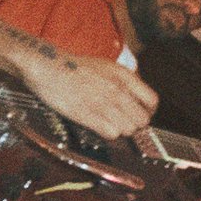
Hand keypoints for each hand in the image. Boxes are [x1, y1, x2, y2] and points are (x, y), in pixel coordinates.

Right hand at [27, 44, 156, 141]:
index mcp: (123, 76)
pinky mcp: (88, 114)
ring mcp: (103, 103)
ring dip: (121, 130)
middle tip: (122, 122)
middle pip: (142, 120)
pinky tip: (99, 126)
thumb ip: (123, 82)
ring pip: (129, 130)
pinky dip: (108, 134)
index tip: (139, 114)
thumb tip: (135, 99)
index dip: (147, 112)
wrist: (48, 66)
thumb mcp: (106, 66)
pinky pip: (112, 134)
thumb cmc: (73, 67)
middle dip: (134, 124)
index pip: (152, 101)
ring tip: (108, 123)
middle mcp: (117, 89)